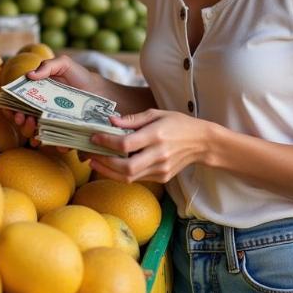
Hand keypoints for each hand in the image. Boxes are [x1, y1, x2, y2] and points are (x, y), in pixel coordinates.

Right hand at [6, 54, 93, 142]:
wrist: (101, 90)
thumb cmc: (79, 76)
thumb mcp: (64, 64)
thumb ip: (47, 66)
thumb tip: (29, 75)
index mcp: (36, 95)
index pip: (16, 104)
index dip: (9, 108)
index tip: (10, 110)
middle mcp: (41, 111)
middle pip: (23, 120)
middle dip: (19, 121)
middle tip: (22, 117)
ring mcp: (52, 123)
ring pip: (35, 134)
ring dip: (30, 132)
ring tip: (35, 124)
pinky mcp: (65, 133)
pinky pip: (58, 142)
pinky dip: (56, 144)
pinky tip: (57, 142)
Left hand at [87, 109, 207, 183]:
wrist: (202, 142)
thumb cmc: (177, 123)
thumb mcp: (156, 113)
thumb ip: (132, 119)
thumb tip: (110, 120)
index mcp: (156, 135)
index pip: (126, 144)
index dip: (107, 142)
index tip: (94, 137)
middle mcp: (159, 155)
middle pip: (126, 167)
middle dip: (105, 163)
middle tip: (90, 155)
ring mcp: (161, 169)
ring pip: (129, 177)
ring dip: (109, 171)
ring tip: (96, 162)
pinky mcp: (162, 177)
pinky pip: (137, 179)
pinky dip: (122, 174)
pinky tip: (113, 166)